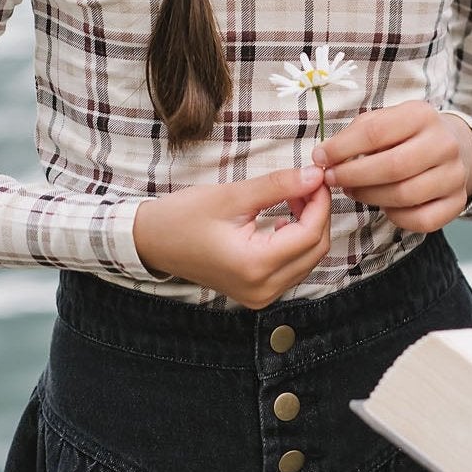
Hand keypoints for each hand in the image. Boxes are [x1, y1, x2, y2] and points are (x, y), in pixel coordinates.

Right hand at [133, 164, 330, 306]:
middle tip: (307, 184)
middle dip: (318, 214)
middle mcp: (262, 289)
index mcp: (255, 265)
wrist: (151, 242)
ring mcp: (261, 296)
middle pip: (315, 250)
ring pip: (308, 260)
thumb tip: (315, 175)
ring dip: (309, 228)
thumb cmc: (183, 217)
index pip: (309, 234)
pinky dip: (296, 243)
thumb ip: (278, 185)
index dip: (320, 203)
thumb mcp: (232, 196)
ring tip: (294, 199)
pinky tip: (283, 221)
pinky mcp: (258, 293)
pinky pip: (293, 268)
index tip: (317, 177)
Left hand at [312, 102, 471, 232]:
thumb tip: (324, 157)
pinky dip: (396, 217)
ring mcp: (454, 175)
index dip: (341, 148)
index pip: (375, 132)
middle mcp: (444, 144)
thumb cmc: (406, 136)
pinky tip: (384, 206)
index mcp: (422, 115)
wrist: (453, 148)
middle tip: (332, 179)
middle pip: (392, 167)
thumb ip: (355, 134)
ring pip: (405, 196)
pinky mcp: (457, 202)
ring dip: (369, 197)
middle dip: (353, 176)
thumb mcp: (384, 121)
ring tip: (353, 191)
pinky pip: (421, 220)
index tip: (320, 158)